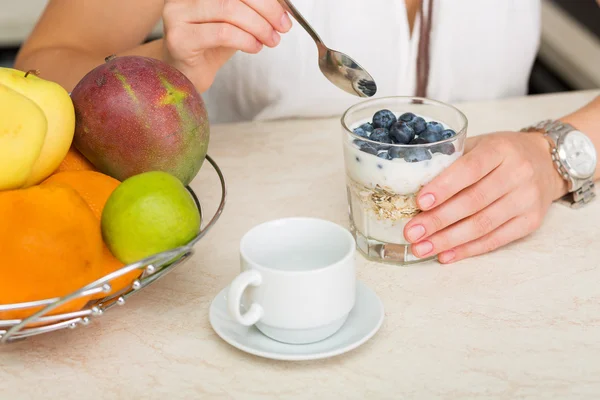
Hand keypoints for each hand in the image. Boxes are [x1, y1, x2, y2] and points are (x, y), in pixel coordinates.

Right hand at [162, 0, 291, 91]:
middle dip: (266, 10)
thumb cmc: (211, 48)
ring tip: (271, 40)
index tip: (284, 12)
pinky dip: (245, 40)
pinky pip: (222, 33)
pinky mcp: (179, 39)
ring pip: (228, 11)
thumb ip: (253, 10)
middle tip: (283, 26)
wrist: (188, 76)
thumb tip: (282, 5)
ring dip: (258, 26)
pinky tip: (255, 47)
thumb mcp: (236, 23)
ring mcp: (177, 16)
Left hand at [403, 131, 567, 263]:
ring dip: (448, 240)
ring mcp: (526, 199)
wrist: (546, 162)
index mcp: (500, 149)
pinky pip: (496, 240)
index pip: (470, 168)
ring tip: (421, 248)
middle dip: (438, 220)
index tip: (420, 202)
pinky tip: (445, 255)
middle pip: (473, 201)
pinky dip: (467, 250)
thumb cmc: (501, 154)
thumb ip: (450, 162)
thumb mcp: (478, 145)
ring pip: (483, 225)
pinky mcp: (531, 222)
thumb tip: (411, 187)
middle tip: (412, 232)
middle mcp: (517, 173)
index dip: (444, 187)